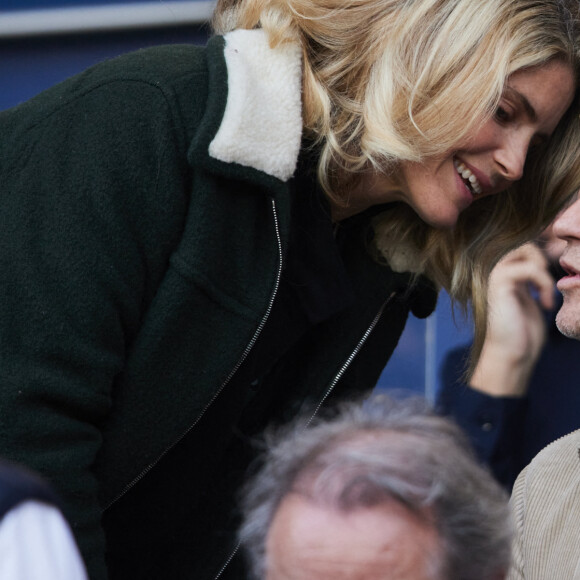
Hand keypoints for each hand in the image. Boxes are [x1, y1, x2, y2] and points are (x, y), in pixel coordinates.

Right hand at [470, 243, 554, 396]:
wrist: (512, 354)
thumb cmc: (523, 333)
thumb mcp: (531, 299)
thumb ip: (534, 279)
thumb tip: (548, 258)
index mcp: (502, 276)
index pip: (524, 249)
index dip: (542, 260)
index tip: (549, 288)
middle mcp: (495, 272)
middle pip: (523, 244)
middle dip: (542, 261)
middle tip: (547, 286)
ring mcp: (494, 276)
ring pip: (525, 249)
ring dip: (543, 271)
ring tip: (546, 293)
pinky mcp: (499, 283)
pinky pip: (530, 268)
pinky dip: (545, 284)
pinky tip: (545, 304)